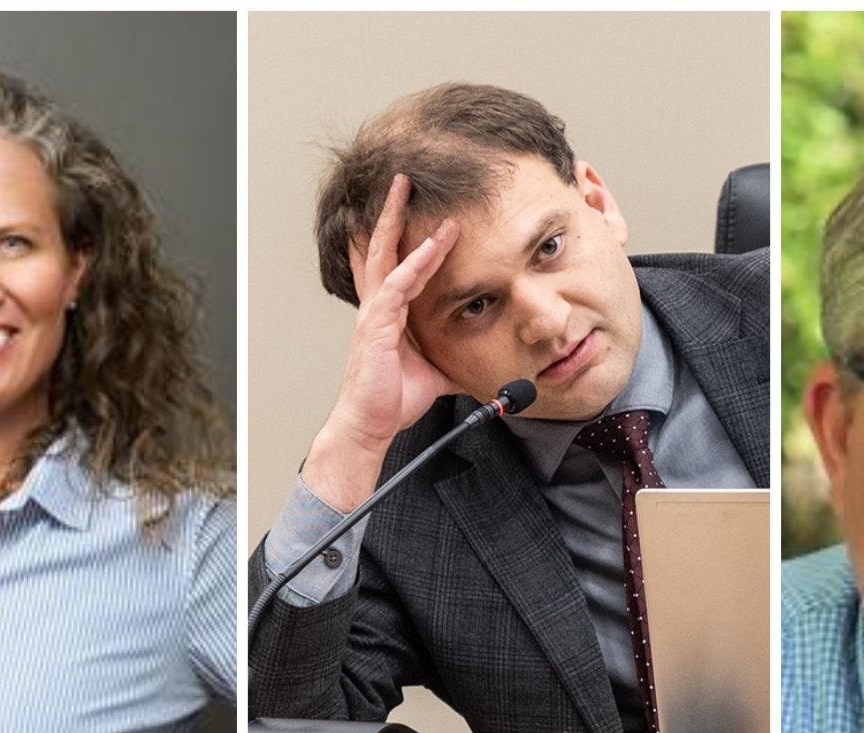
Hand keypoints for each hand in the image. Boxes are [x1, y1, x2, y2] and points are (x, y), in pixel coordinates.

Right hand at [303, 174, 461, 510]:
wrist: (372, 425)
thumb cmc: (394, 398)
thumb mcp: (438, 371)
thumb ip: (458, 357)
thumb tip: (491, 361)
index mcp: (389, 310)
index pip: (399, 261)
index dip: (411, 234)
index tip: (427, 209)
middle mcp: (378, 304)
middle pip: (382, 245)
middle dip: (391, 210)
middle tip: (402, 177)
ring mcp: (375, 312)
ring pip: (386, 254)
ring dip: (397, 220)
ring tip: (406, 189)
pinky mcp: (377, 325)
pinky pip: (397, 285)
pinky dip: (415, 263)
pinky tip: (432, 245)